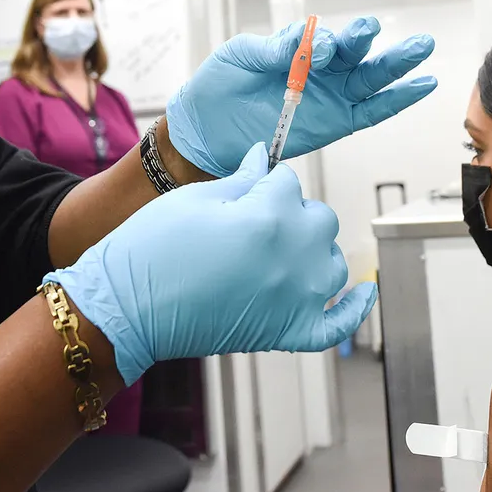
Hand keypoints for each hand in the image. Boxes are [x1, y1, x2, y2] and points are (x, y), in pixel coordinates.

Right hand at [46, 143, 376, 385]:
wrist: (126, 308)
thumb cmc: (151, 250)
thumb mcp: (196, 199)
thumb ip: (242, 179)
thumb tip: (264, 158)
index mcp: (269, 216)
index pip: (289, 182)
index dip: (266, 182)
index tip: (250, 187)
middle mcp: (293, 257)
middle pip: (319, 218)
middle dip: (293, 212)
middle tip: (256, 219)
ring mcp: (295, 299)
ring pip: (332, 262)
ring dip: (315, 251)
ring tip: (283, 250)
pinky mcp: (288, 333)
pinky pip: (338, 323)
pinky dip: (355, 308)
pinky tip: (364, 291)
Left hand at [166, 17, 436, 175]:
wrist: (205, 129)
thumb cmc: (219, 86)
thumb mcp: (240, 56)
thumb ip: (271, 48)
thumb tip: (303, 43)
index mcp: (298, 47)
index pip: (321, 39)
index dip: (324, 43)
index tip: (319, 49)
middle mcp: (321, 70)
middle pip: (356, 52)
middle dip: (373, 40)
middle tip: (386, 28)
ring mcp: (331, 97)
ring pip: (371, 78)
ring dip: (397, 64)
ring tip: (421, 47)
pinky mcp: (336, 124)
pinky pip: (372, 112)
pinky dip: (397, 100)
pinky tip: (421, 85)